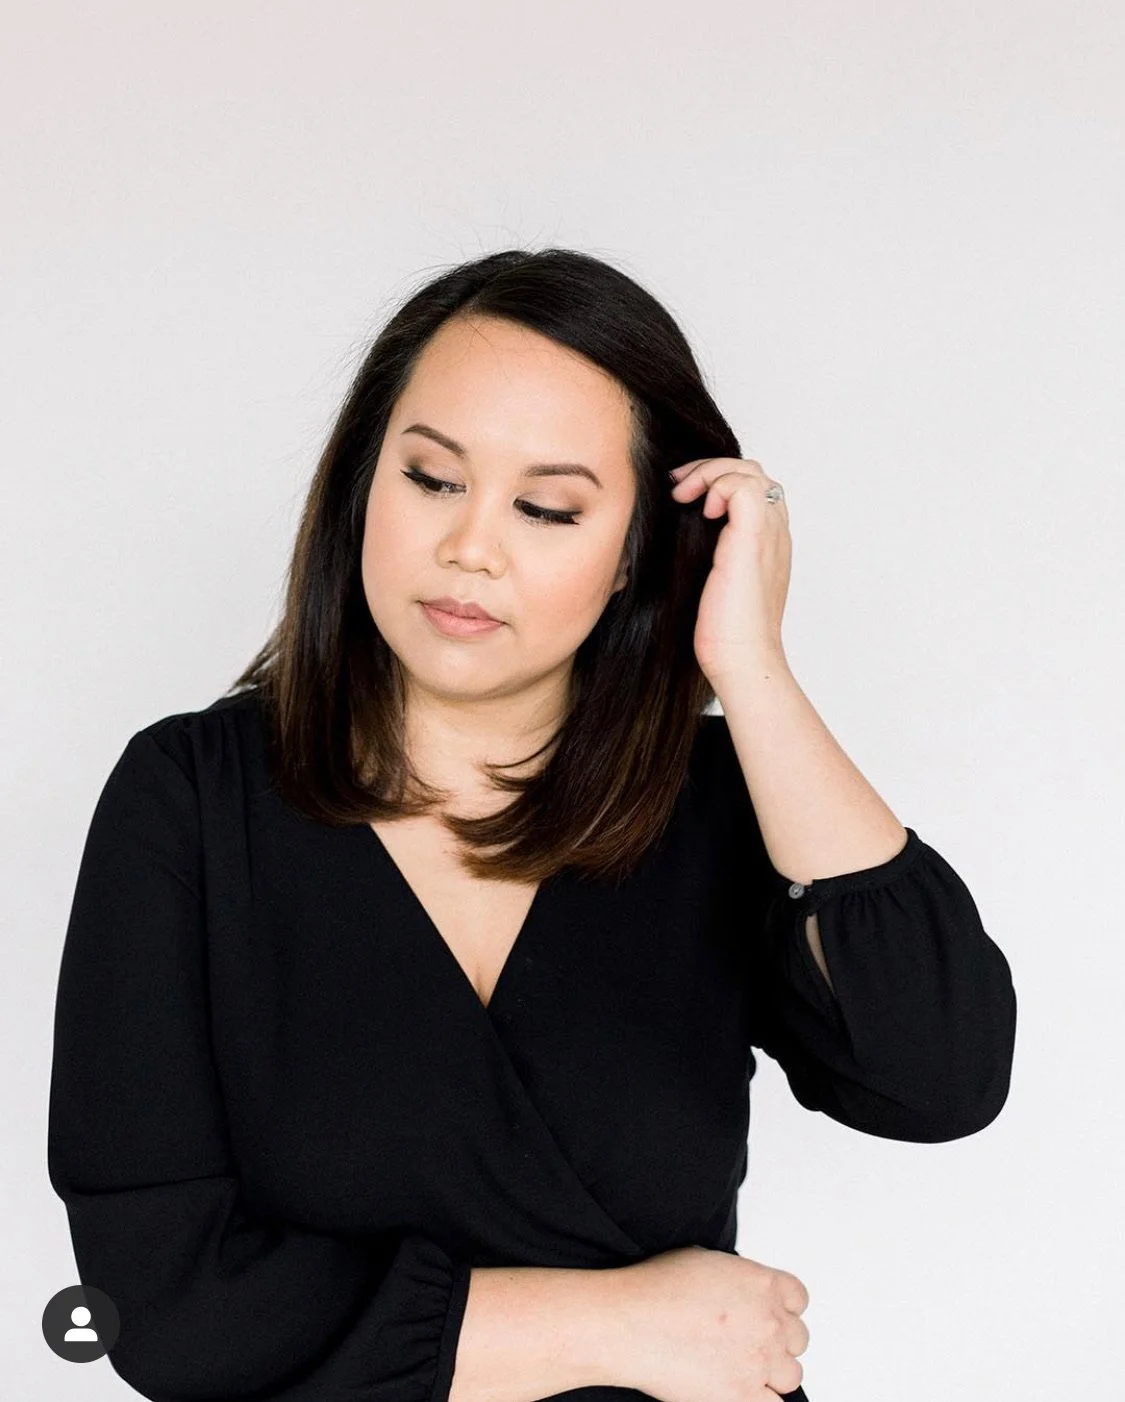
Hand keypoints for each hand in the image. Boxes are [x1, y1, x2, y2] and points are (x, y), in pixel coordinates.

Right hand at [618, 1243, 808, 1401]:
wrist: (631, 1323)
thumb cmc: (657, 1288)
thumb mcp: (706, 1260)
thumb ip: (738, 1278)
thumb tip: (742, 1292)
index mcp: (762, 1283)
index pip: (799, 1298)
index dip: (784, 1306)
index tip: (771, 1313)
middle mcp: (769, 1321)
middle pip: (798, 1337)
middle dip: (778, 1339)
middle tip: (752, 1341)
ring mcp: (759, 1360)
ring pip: (791, 1374)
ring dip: (773, 1371)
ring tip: (747, 1368)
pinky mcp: (743, 1395)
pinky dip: (761, 1398)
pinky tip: (742, 1390)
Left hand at [669, 457, 791, 686]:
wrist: (742, 659)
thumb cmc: (724, 632)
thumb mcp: (713, 580)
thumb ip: (707, 551)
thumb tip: (674, 529)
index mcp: (768, 542)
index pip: (753, 487)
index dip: (718, 480)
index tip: (683, 494)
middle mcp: (774, 533)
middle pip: (753, 472)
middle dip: (712, 469)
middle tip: (679, 487)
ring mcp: (769, 533)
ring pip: (750, 471)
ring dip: (711, 473)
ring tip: (685, 495)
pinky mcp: (754, 539)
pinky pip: (744, 486)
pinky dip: (719, 486)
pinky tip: (702, 510)